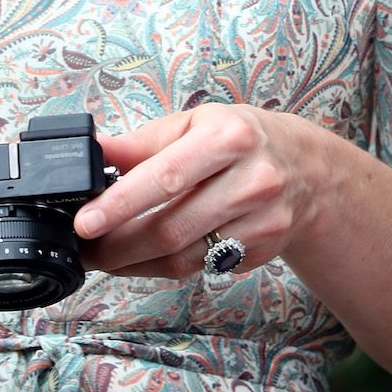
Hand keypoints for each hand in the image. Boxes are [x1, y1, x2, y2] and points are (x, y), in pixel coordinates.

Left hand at [72, 103, 323, 280]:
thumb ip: (143, 141)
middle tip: (85, 249)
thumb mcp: (195, 123)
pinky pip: (200, 268)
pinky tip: (144, 259)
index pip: (166, 177)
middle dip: (118, 245)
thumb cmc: (239, 139)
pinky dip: (164, 267)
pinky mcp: (260, 251)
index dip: (121, 204)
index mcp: (228, 138)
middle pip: (172, 228)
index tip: (86, 222)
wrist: (305, 169)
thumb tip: (94, 149)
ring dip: (135, 263)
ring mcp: (260, 221)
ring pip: (184, 257)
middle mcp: (251, 180)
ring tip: (105, 257)